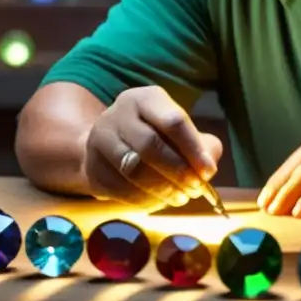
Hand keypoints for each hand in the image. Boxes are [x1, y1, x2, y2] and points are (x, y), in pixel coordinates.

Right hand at [83, 86, 222, 208]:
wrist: (106, 146)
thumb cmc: (153, 136)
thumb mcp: (178, 131)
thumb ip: (201, 145)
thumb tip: (208, 165)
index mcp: (145, 99)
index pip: (173, 121)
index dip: (194, 149)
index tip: (208, 171)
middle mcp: (119, 113)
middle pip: (151, 145)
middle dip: (178, 171)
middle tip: (195, 188)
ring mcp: (101, 139)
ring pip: (134, 169)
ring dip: (162, 189)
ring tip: (180, 197)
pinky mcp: (92, 166)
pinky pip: (120, 188)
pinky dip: (144, 199)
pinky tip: (159, 201)